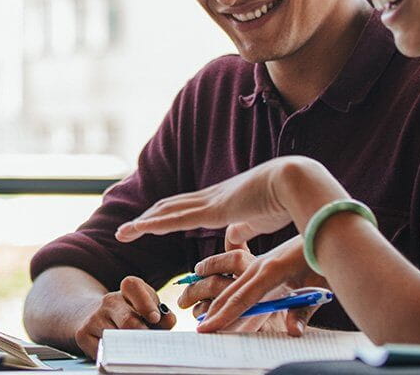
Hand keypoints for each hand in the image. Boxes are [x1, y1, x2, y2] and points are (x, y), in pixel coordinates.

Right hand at [74, 276, 176, 358]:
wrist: (93, 316)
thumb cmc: (130, 315)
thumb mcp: (147, 309)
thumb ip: (162, 315)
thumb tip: (169, 320)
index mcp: (127, 290)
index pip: (133, 286)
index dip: (146, 302)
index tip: (155, 318)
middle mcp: (109, 301)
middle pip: (128, 320)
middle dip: (142, 335)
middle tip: (149, 343)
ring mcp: (94, 318)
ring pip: (116, 339)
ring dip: (130, 348)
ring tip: (137, 350)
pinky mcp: (83, 334)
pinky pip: (103, 351)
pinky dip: (114, 356)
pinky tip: (120, 353)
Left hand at [116, 156, 342, 244]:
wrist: (296, 182)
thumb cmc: (285, 200)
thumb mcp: (259, 219)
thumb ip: (243, 228)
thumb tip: (232, 237)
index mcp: (222, 200)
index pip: (187, 208)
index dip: (167, 215)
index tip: (150, 224)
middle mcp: (211, 197)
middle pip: (170, 207)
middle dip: (148, 218)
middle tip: (126, 230)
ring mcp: (209, 202)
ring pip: (167, 211)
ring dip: (143, 222)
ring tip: (123, 233)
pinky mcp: (212, 210)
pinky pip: (176, 219)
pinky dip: (154, 224)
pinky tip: (138, 229)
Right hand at [194, 237, 322, 333]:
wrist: (328, 229)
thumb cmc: (325, 259)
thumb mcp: (320, 287)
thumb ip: (304, 311)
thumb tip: (293, 332)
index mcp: (272, 271)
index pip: (242, 299)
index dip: (223, 316)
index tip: (206, 329)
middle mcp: (261, 265)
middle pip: (230, 292)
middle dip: (213, 311)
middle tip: (198, 329)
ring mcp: (261, 262)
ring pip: (233, 284)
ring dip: (216, 300)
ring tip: (200, 314)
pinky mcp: (265, 262)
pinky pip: (241, 278)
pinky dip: (229, 291)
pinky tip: (220, 298)